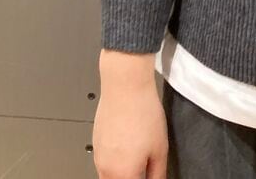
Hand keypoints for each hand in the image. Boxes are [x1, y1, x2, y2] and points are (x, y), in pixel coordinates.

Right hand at [94, 51, 167, 178]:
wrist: (125, 85)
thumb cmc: (142, 111)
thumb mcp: (160, 148)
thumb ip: (158, 173)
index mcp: (124, 174)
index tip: (149, 175)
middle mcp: (106, 169)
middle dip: (131, 178)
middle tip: (143, 168)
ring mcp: (98, 156)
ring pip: (107, 176)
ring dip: (122, 173)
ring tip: (137, 156)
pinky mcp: (95, 142)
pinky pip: (103, 161)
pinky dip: (114, 161)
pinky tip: (127, 146)